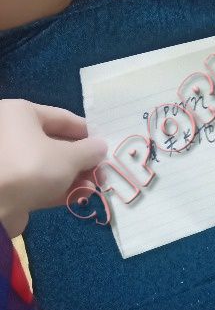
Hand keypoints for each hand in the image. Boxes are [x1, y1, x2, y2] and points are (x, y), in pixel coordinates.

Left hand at [0, 99, 107, 237]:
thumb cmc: (32, 167)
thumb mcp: (68, 156)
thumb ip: (89, 151)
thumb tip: (101, 147)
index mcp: (22, 114)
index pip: (63, 118)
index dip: (88, 133)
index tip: (106, 148)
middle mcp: (14, 133)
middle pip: (58, 144)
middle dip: (83, 160)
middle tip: (103, 173)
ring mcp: (12, 162)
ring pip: (51, 166)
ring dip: (76, 177)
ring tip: (96, 187)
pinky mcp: (13, 186)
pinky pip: (42, 183)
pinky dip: (62, 188)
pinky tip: (82, 195)